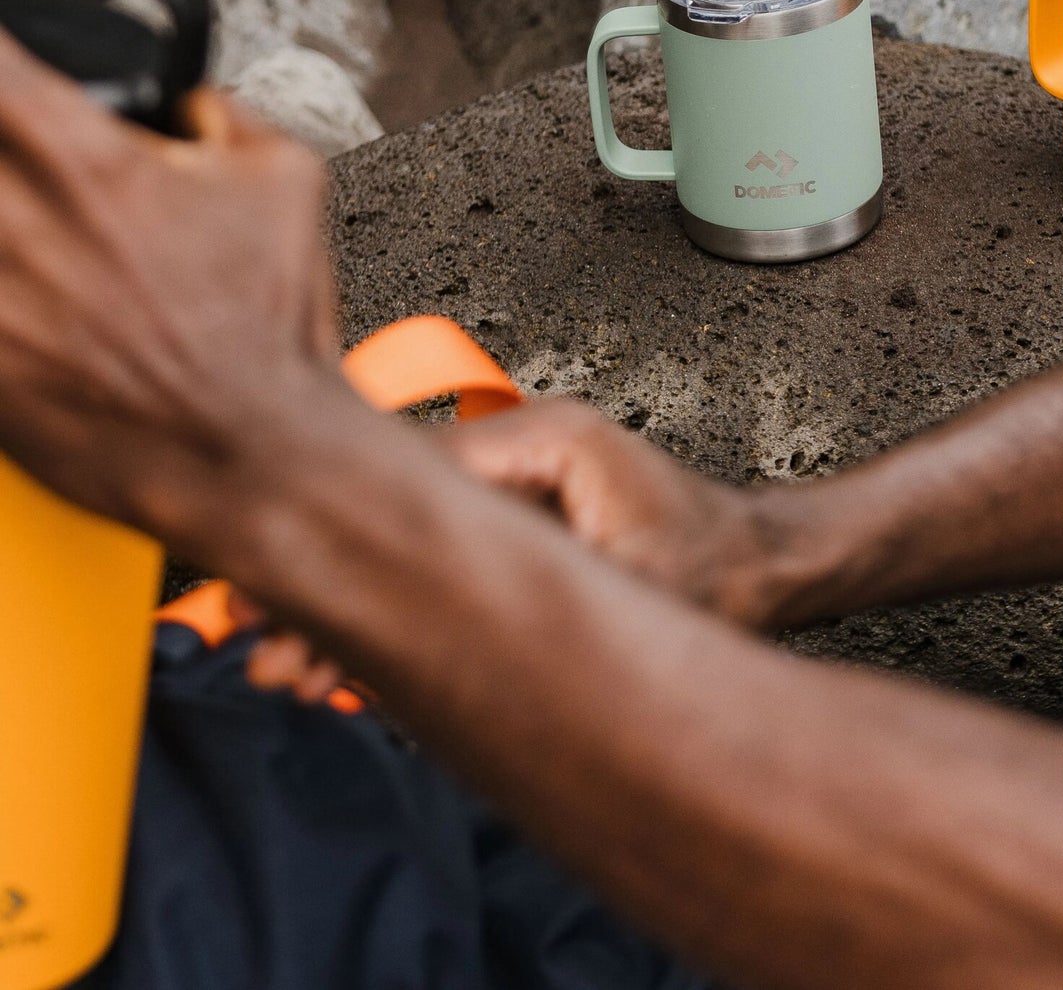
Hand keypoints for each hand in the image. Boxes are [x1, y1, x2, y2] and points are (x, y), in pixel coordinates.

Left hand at [0, 31, 348, 548]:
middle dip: (2, 144)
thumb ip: (220, 114)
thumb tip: (188, 102)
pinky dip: (0, 293)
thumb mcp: (286, 179)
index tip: (11, 61)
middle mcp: (13, 220)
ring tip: (30, 233)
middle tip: (28, 168)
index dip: (3, 52)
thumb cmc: (268, 325)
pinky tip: (31, 294)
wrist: (250, 451)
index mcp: (81, 158)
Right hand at [238, 399, 802, 700]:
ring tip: (285, 662)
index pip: (416, 476)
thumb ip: (527, 597)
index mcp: (549, 440)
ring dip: (350, 592)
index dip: (346, 536)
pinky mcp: (514, 502)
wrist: (763, 565)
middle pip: (396, 500)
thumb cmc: (712, 572)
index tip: (282, 586)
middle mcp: (523, 441)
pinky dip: (389, 592)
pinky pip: (431, 543)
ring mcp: (516, 469)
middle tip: (260, 642)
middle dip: (329, 576)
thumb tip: (419, 626)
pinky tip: (340, 646)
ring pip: (405, 526)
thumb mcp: (625, 594)